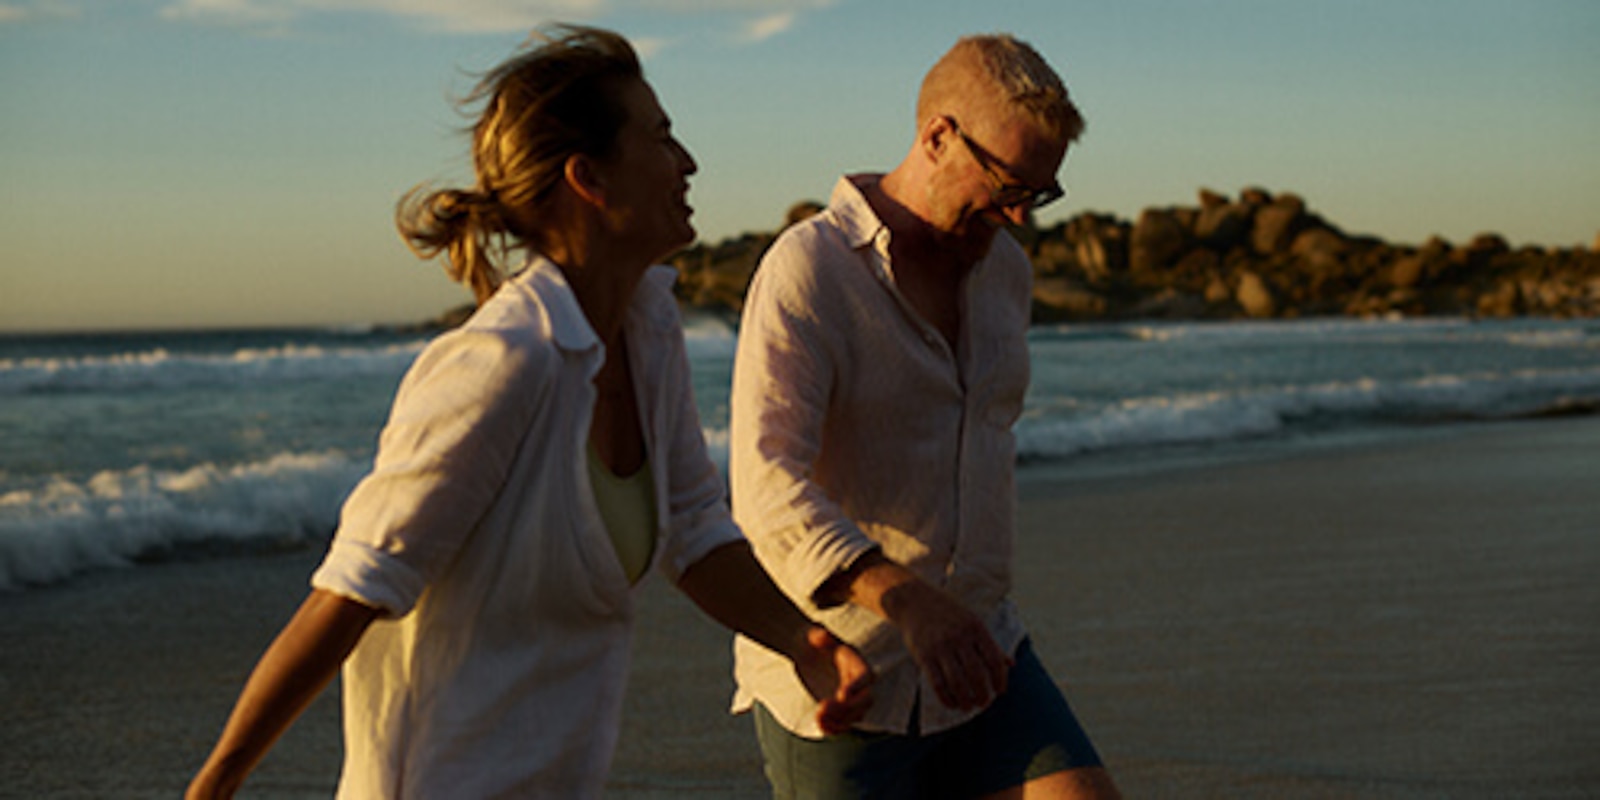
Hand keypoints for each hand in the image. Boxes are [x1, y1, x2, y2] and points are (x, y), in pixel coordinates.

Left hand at [792, 626, 874, 733]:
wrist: (804, 651)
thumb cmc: (810, 639)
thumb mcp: (813, 634)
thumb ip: (819, 634)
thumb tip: (822, 636)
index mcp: (856, 661)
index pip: (865, 676)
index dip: (857, 686)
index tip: (842, 694)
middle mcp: (859, 682)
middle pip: (864, 700)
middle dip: (846, 707)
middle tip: (821, 707)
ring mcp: (851, 698)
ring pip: (855, 716)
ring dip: (839, 721)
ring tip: (818, 716)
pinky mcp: (841, 710)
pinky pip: (844, 724)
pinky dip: (834, 728)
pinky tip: (819, 724)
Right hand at [886, 580, 1010, 710]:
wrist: (914, 600)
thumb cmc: (949, 613)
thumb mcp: (973, 622)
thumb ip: (991, 644)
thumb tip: (1012, 664)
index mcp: (976, 628)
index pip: (994, 660)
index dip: (1000, 679)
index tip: (999, 691)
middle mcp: (959, 637)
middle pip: (977, 674)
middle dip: (982, 694)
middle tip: (983, 703)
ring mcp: (940, 646)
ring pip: (957, 683)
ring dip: (966, 700)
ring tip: (969, 706)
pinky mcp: (924, 655)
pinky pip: (937, 684)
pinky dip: (947, 699)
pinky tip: (952, 704)